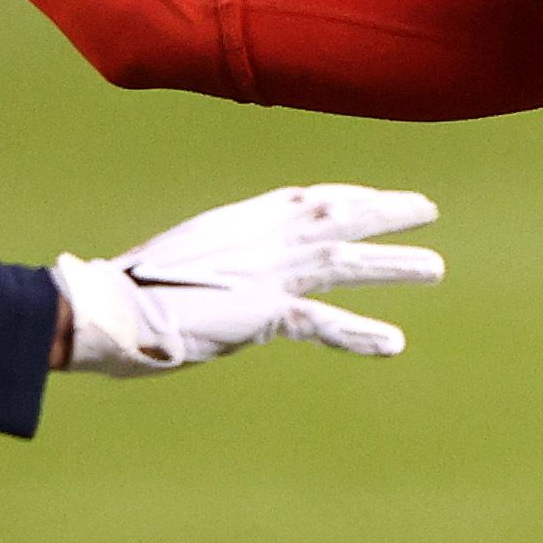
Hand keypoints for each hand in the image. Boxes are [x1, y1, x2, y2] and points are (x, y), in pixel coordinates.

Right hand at [52, 184, 443, 375]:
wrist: (107, 307)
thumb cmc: (127, 292)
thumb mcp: (179, 263)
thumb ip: (211, 264)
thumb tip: (218, 277)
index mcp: (236, 221)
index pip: (302, 199)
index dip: (343, 197)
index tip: (373, 197)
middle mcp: (257, 236)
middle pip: (334, 214)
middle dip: (383, 209)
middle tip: (426, 209)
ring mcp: (264, 271)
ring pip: (343, 260)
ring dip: (392, 263)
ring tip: (435, 268)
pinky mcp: (262, 310)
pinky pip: (324, 323)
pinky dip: (360, 334)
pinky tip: (393, 344)